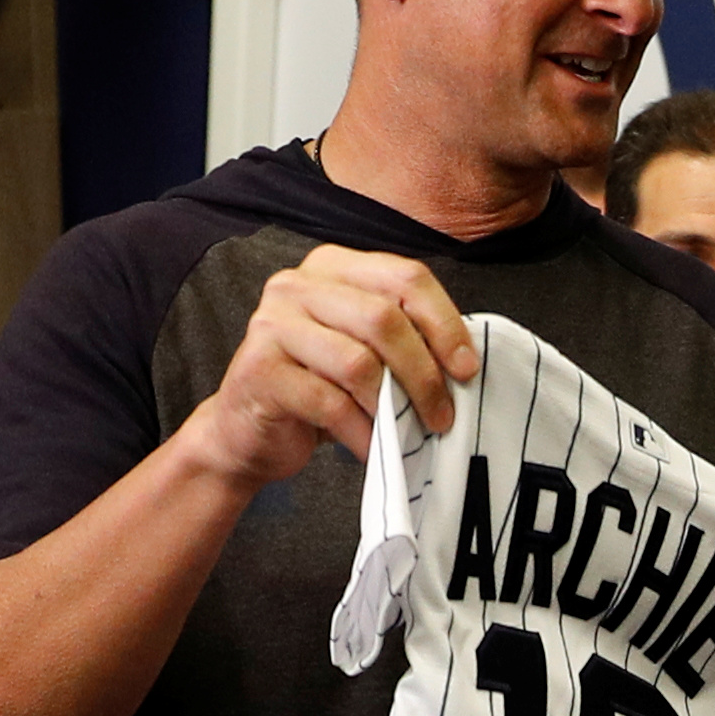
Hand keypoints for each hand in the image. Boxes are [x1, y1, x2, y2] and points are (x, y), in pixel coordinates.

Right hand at [179, 245, 478, 488]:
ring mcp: (272, 324)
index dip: (444, 323)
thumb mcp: (364, 351)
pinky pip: (329, 402)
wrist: (248, 431)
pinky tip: (373, 448)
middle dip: (423, 372)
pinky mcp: (258, 369)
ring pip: (358, 361)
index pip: (405, 277)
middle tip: (442, 414)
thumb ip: (403, 338)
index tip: (466, 369)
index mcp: (333, 267)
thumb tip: (463, 361)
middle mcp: (298, 285)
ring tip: (408, 432)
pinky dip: (361, 432)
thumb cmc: (318, 388)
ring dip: (394, 406)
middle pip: (384, 317)